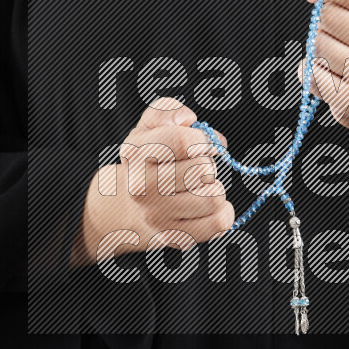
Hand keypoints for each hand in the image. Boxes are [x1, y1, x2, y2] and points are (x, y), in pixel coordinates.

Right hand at [71, 98, 234, 265]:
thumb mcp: (148, 128)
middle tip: (196, 169)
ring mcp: (159, 216)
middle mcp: (144, 187)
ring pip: (214, 197)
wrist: (125, 208)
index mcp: (138, 154)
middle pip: (204, 170)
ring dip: (214, 189)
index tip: (202, 144)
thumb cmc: (146, 162)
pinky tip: (209, 205)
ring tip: (199, 188)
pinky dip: (223, 212)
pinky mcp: (176, 237)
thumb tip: (187, 120)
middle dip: (208, 165)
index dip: (203, 140)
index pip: (184, 141)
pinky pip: (219, 223)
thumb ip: (167, 111)